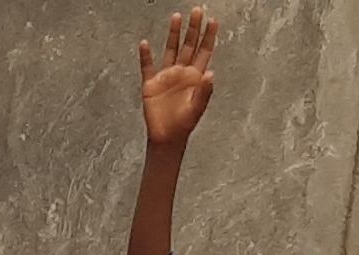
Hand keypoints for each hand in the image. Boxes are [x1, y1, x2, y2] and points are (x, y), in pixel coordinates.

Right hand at [138, 11, 217, 148]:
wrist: (167, 137)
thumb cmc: (184, 124)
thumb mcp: (197, 109)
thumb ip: (205, 92)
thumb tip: (211, 73)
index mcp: (195, 77)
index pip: (204, 52)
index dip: (209, 36)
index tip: (213, 21)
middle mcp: (182, 72)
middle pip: (189, 45)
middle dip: (193, 28)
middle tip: (198, 10)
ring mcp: (166, 76)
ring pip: (171, 50)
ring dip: (173, 34)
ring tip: (176, 17)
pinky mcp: (151, 84)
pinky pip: (147, 66)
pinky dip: (146, 56)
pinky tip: (145, 44)